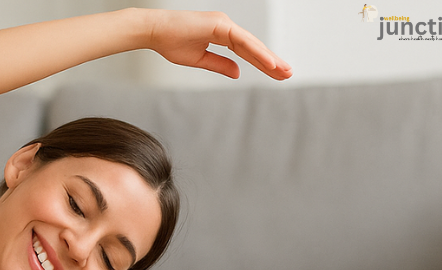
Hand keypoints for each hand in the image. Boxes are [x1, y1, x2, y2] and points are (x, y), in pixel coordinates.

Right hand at [144, 9, 291, 80]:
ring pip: (251, 45)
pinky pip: (242, 42)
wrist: (154, 32)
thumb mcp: (199, 59)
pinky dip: (256, 53)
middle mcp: (226, 26)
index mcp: (222, 34)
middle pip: (253, 47)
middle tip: (287, 74)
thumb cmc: (170, 43)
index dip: (262, 63)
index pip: (247, 51)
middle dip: (271, 62)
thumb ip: (219, 65)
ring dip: (269, 58)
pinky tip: (269, 62)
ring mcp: (224, 24)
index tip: (276, 73)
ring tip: (283, 71)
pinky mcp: (220, 25)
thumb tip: (238, 73)